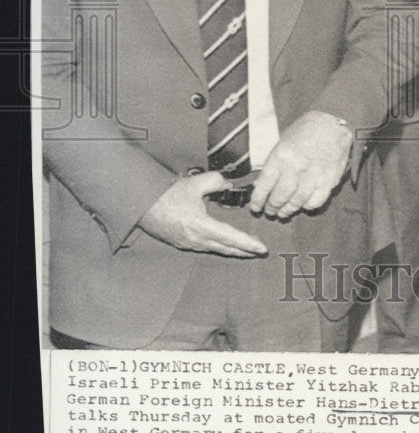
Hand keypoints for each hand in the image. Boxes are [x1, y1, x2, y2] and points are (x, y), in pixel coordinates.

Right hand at [138, 171, 267, 256]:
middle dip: (246, 251)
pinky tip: (226, 244)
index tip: (263, 248)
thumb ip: (216, 181)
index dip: (248, 244)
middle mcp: (196, 239)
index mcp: (201, 226)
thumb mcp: (195, 183)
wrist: (142, 205)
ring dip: (234, 250)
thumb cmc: (168, 194)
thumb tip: (229, 185)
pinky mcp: (184, 244)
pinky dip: (221, 247)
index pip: (231, 238)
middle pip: (227, 249)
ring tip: (248, 248)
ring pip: (217, 249)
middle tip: (261, 251)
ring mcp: (189, 244)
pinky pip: (207, 247)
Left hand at [249, 111, 350, 219]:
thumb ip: (274, 165)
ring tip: (284, 212)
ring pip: (297, 202)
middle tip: (270, 211)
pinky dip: (307, 205)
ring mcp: (314, 174)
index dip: (258, 200)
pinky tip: (303, 204)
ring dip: (288, 210)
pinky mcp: (329, 180)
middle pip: (280, 196)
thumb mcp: (283, 143)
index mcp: (281, 155)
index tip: (256, 208)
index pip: (264, 184)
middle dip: (272, 207)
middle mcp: (296, 166)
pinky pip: (315, 201)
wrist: (332, 123)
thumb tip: (262, 187)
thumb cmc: (305, 132)